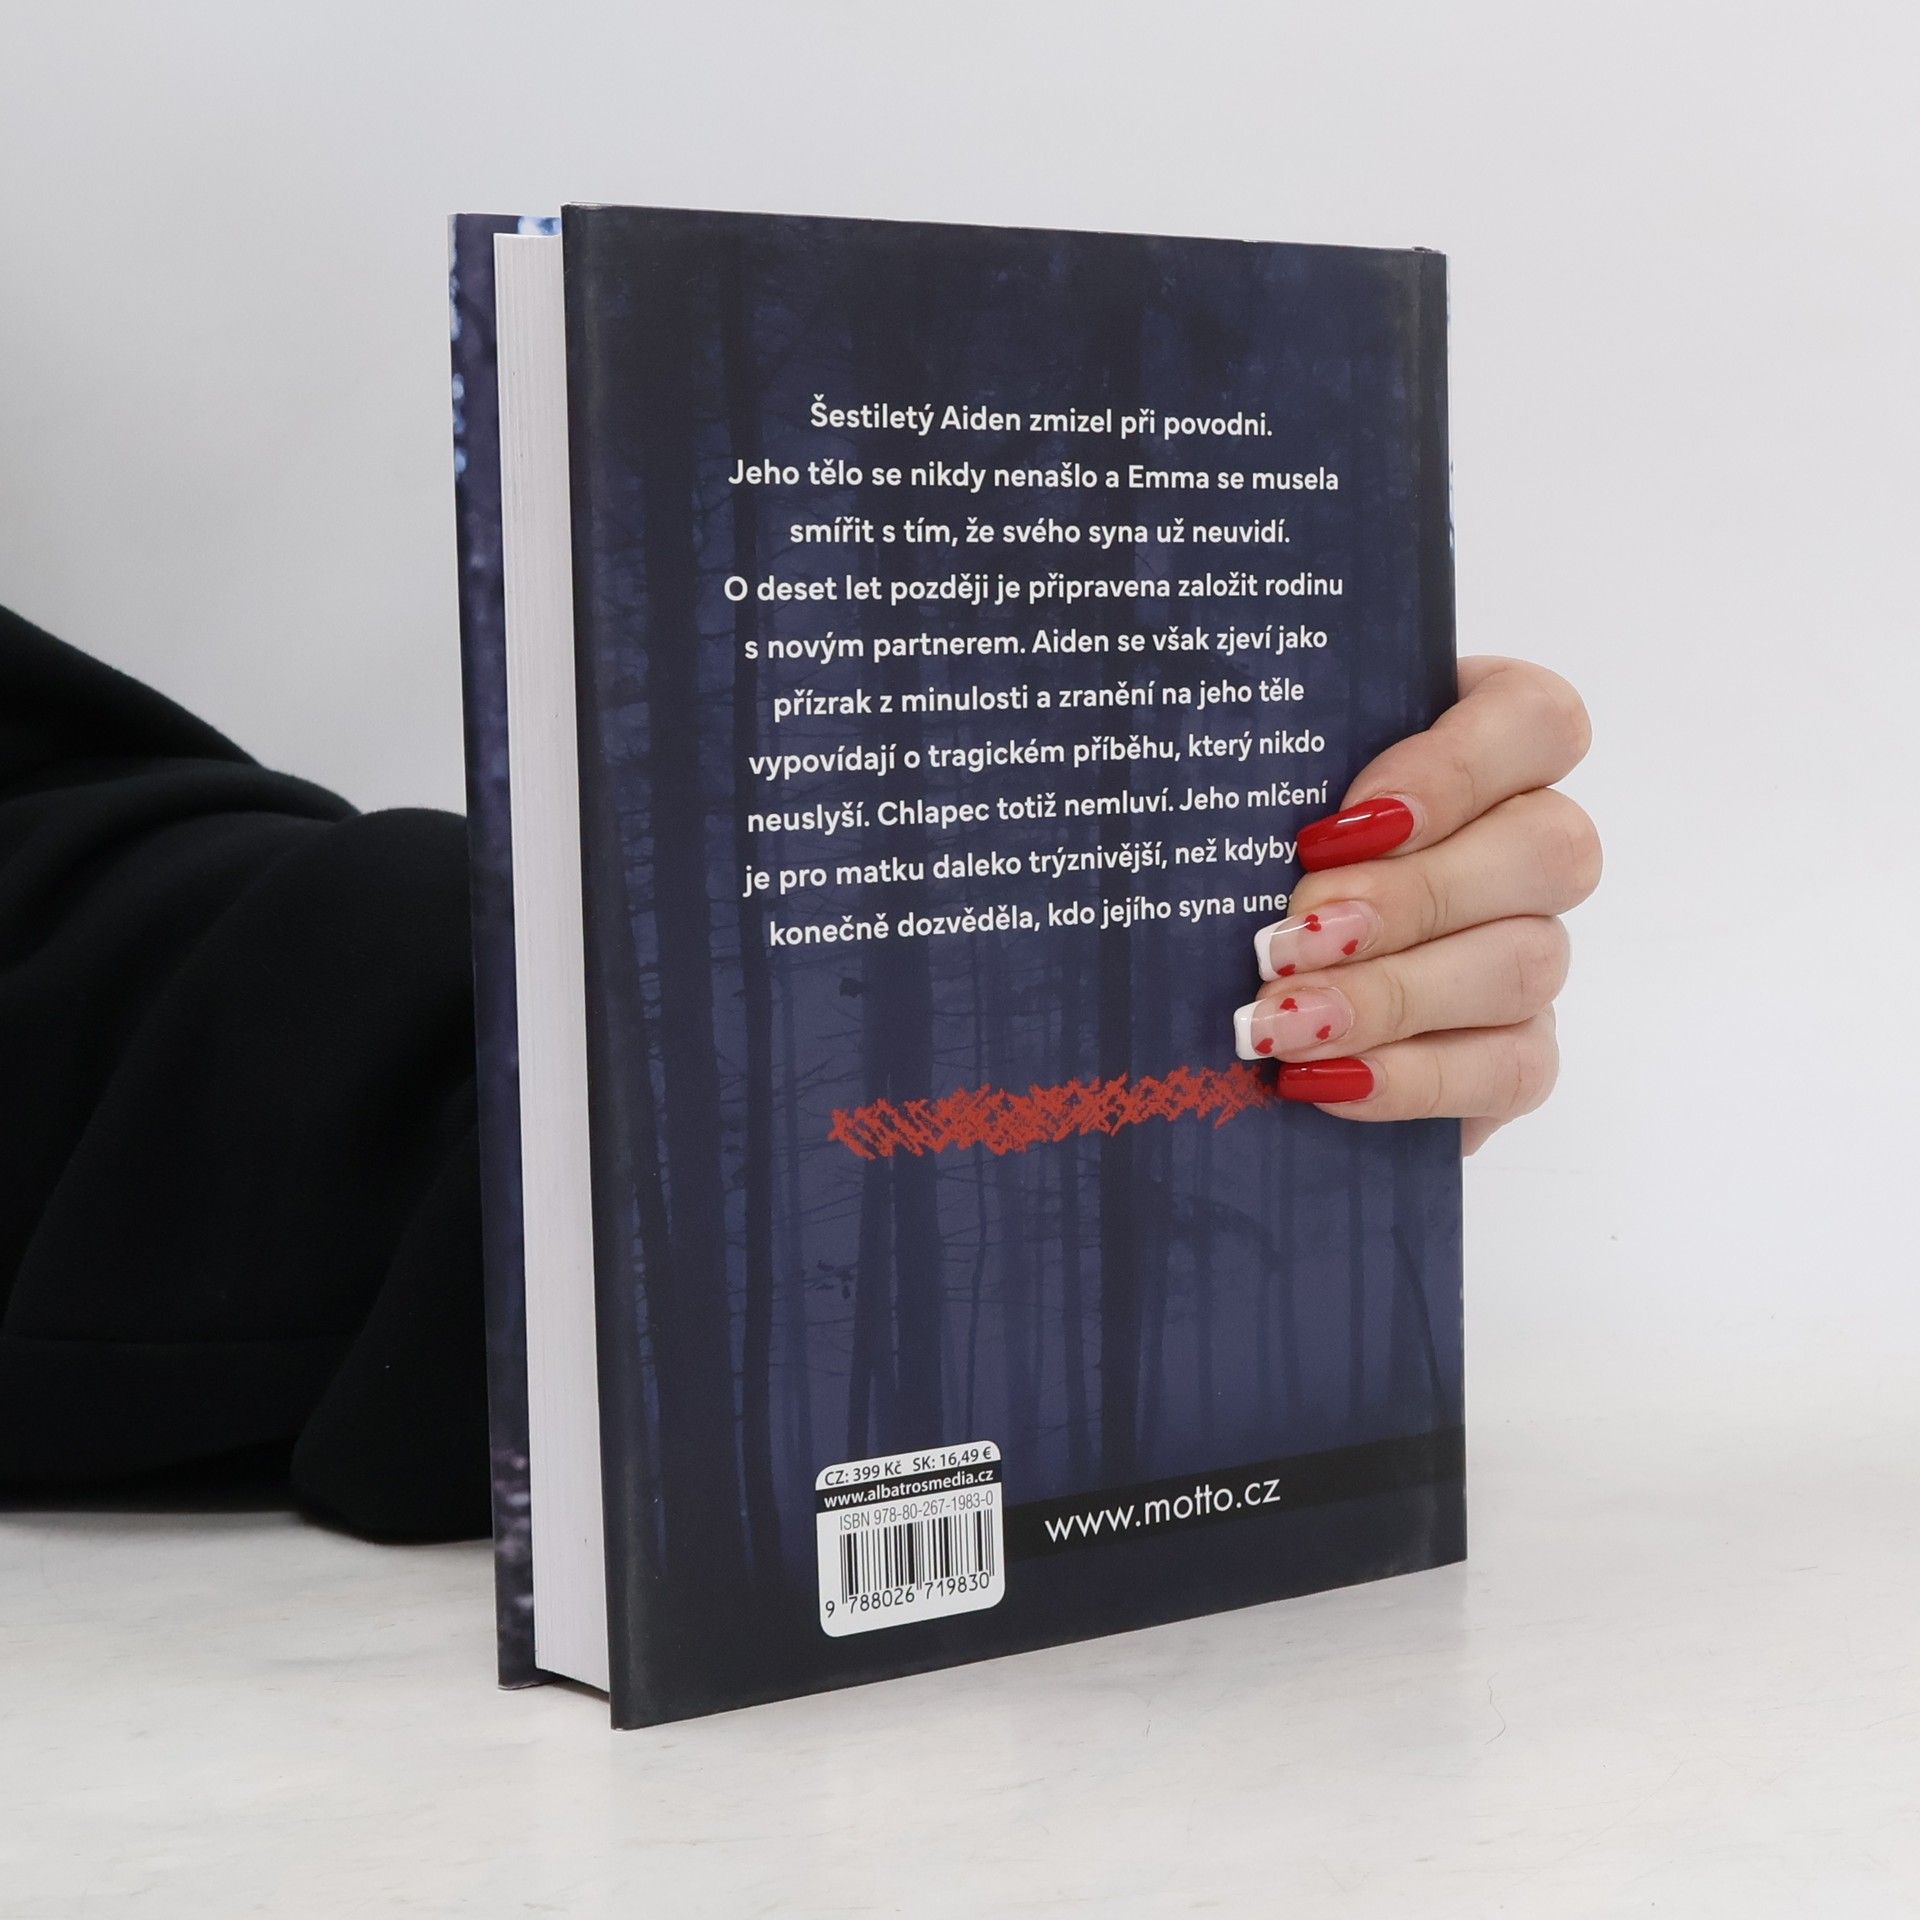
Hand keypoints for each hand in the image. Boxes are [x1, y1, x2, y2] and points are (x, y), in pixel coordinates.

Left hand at [1234, 657, 1598, 1151]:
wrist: (1234, 998)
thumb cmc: (1230, 858)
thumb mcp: (1245, 796)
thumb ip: (1262, 776)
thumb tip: (1215, 795)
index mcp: (1479, 743)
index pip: (1536, 718)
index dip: (1453, 770)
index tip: (1332, 827)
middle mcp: (1526, 840)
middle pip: (1550, 849)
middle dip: (1407, 900)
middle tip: (1283, 939)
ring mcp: (1532, 946)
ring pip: (1530, 962)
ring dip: (1393, 996)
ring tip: (1280, 1019)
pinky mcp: (1519, 1047)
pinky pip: (1515, 1068)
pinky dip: (1412, 1079)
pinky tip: (1319, 1080)